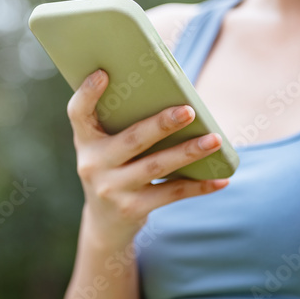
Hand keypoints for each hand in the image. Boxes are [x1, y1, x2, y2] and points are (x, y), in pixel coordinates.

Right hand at [66, 68, 228, 250]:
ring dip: (189, 152)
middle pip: (132, 139)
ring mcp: (112, 189)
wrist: (103, 224)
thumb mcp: (105, 150)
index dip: (87, 94)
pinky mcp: (132, 209)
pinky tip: (221, 178)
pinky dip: (198, 186)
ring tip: (215, 140)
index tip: (103, 74)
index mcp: (86, 142)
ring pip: (157, 166)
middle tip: (189, 111)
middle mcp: (93, 165)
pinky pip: (171, 194)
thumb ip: (123, 127)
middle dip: (162, 124)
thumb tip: (175, 100)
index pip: (78, 113)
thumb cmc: (112, 170)